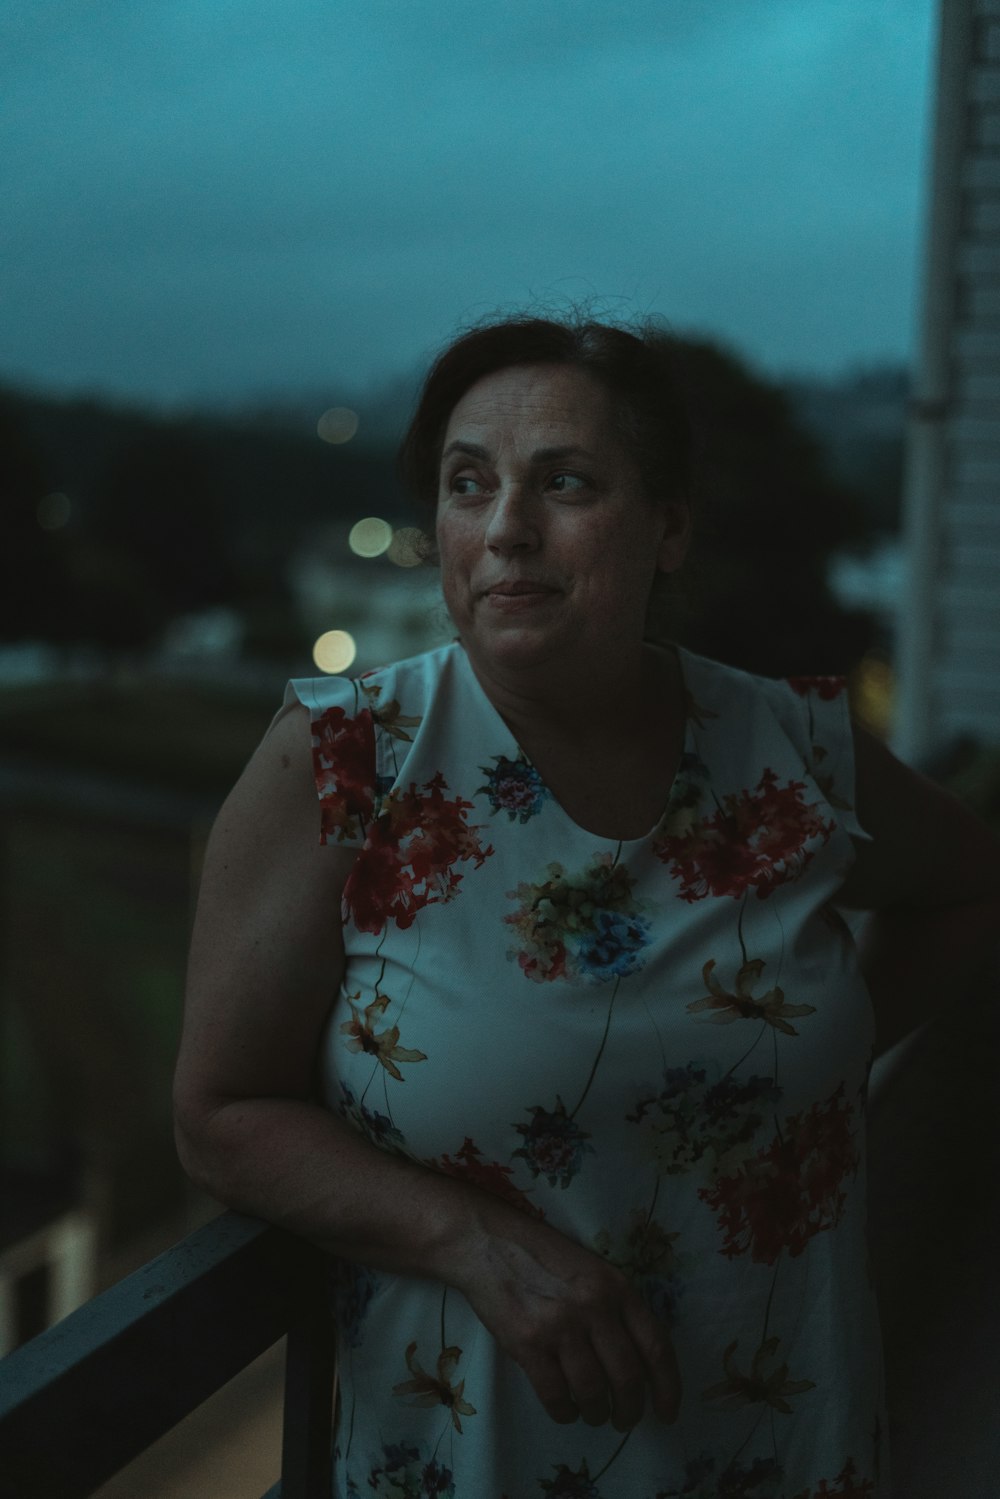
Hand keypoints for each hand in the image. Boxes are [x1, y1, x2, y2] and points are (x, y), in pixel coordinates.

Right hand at [452, 1209, 681, 1430]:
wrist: (489, 1242)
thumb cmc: (543, 1256)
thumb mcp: (593, 1271)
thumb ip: (617, 1308)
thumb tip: (638, 1363)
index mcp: (617, 1287)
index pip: (656, 1345)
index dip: (668, 1387)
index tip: (667, 1412)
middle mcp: (594, 1306)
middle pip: (627, 1377)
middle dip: (630, 1410)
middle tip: (623, 1420)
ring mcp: (561, 1326)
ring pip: (593, 1391)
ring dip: (596, 1413)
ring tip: (593, 1414)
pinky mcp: (528, 1344)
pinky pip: (555, 1395)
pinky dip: (564, 1413)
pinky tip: (564, 1410)